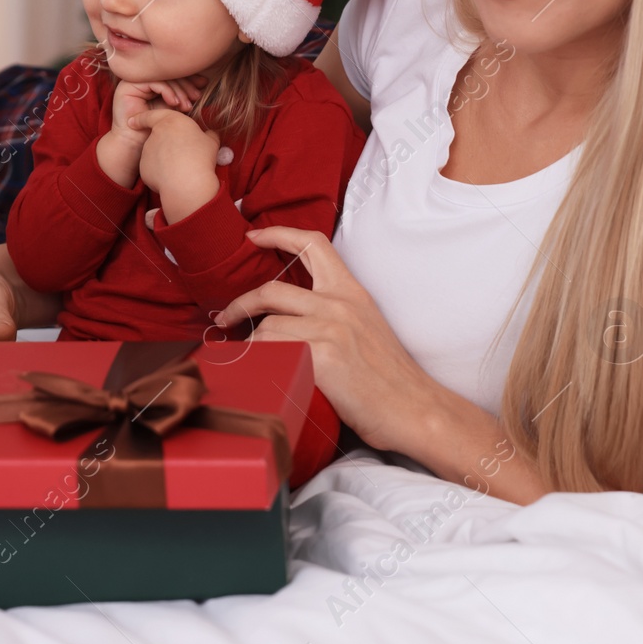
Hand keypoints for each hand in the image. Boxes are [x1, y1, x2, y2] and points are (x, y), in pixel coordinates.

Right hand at [99, 75, 207, 187]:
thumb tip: (204, 80)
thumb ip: (184, 95)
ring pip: (162, 77)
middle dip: (185, 85)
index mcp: (151, 81)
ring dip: (178, 91)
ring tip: (186, 105)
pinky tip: (174, 103)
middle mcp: (141, 78)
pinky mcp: (127, 85)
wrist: (134, 145)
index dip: (189, 78)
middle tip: (196, 97)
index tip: (203, 85)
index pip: (172, 73)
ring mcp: (133, 81)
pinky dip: (167, 92)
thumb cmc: (153, 130)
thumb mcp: (173, 109)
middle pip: (168, 73)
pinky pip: (153, 83)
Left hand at [131, 108, 220, 220]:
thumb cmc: (200, 158)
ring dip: (163, 159)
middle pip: (156, 136)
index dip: (142, 118)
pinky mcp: (143, 166)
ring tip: (180, 169)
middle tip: (178, 154)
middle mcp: (156, 133)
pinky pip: (151, 168)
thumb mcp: (210, 142)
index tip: (133, 121)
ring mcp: (147, 150)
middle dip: (163, 144)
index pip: (151, 116)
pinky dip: (159, 171)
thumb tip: (209, 134)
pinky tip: (171, 178)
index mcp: (171, 120)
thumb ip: (207, 135)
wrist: (187, 183)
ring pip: (154, 153)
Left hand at [213, 226, 438, 452]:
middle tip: (226, 318)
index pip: (313, 244)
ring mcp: (330, 328)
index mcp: (351, 292)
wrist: (416, 410)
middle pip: (271, 290)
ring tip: (251, 361)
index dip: (278, 233)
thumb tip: (292, 318)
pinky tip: (262, 373)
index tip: (252, 237)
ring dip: (252, 345)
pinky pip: (272, 351)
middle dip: (240, 304)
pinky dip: (260, 361)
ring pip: (266, 326)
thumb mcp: (366, 328)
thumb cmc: (390, 378)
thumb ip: (335, 313)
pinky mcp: (323, 356)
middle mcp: (339, 304)